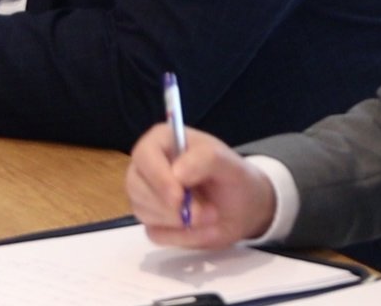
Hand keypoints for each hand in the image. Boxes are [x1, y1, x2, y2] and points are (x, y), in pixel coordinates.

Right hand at [127, 123, 276, 248]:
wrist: (244, 208)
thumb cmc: (234, 177)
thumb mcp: (228, 163)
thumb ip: (204, 159)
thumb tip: (176, 173)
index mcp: (162, 142)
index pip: (144, 155)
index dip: (158, 177)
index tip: (179, 196)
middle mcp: (148, 167)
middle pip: (136, 186)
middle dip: (170, 206)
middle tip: (207, 213)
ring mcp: (148, 196)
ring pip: (143, 212)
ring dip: (180, 222)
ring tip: (211, 217)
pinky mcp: (154, 222)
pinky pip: (156, 234)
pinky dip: (182, 238)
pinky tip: (204, 231)